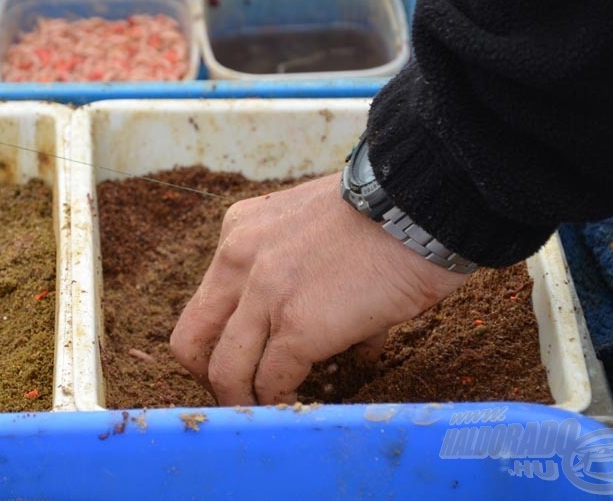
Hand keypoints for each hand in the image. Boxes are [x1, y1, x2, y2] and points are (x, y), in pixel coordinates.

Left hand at [170, 174, 468, 405]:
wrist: (422, 201)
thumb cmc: (386, 214)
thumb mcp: (313, 225)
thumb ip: (299, 273)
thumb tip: (332, 337)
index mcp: (239, 231)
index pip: (205, 303)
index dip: (219, 342)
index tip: (244, 361)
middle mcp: (238, 259)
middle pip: (190, 342)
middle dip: (211, 379)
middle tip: (242, 395)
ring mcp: (264, 294)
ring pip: (223, 372)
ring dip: (245, 402)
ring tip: (273, 411)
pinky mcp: (298, 326)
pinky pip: (272, 382)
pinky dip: (284, 403)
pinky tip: (304, 406)